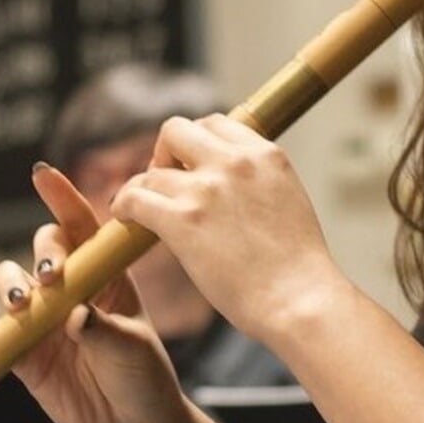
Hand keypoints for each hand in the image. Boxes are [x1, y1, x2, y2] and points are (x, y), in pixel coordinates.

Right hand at [0, 164, 191, 422]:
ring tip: (19, 305)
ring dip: (9, 287)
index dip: (61, 198)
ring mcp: (45, 322)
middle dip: (41, 255)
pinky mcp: (25, 358)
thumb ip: (103, 330)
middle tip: (51, 279)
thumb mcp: (133, 350)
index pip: (81, 227)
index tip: (42, 175)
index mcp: (106, 277)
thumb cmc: (146, 379)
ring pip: (12, 286)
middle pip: (43, 250)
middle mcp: (71, 291)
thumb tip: (73, 316)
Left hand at [112, 114, 346, 344]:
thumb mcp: (286, 200)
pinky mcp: (183, 220)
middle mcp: (235, 162)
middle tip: (166, 182)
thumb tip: (226, 186)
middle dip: (165, 154)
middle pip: (176, 131)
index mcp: (266, 154)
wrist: (300, 299)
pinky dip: (124, 205)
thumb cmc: (297, 266)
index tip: (189, 166)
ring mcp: (207, 189)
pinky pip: (135, 197)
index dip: (195, 143)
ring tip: (142, 207)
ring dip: (143, 189)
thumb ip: (256, 180)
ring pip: (151, 172)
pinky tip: (125, 216)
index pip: (216, 123)